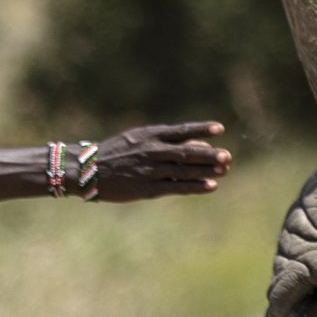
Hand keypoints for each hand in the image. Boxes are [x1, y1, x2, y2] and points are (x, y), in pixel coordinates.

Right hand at [86, 121, 231, 201]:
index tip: (220, 129)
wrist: (89, 170)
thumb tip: (192, 143)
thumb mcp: (137, 139)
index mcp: (151, 136)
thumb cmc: (116, 153)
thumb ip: (161, 141)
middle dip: (209, 154)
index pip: (181, 131)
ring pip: (185, 170)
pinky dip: (195, 186)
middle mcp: (153, 151)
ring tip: (225, 170)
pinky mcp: (148, 188)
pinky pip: (177, 187)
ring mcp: (151, 170)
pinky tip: (211, 186)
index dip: (202, 129)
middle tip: (227, 156)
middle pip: (187, 151)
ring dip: (207, 170)